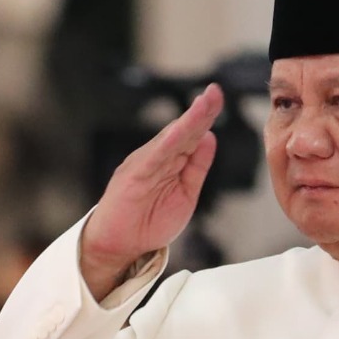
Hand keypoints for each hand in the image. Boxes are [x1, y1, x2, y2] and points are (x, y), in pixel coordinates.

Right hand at [78, 86, 223, 301]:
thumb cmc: (149, 222)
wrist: (120, 246)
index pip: (192, 135)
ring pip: (170, 139)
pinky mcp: (133, 177)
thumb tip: (210, 138)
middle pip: (183, 131)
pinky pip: (153, 158)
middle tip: (216, 91)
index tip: (218, 97)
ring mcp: (144, 165)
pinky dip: (167, 144)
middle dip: (200, 111)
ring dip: (188, 121)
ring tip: (204, 103)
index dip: (205, 117)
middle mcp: (157, 157)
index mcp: (170, 160)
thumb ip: (197, 167)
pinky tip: (180, 131)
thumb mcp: (185, 193)